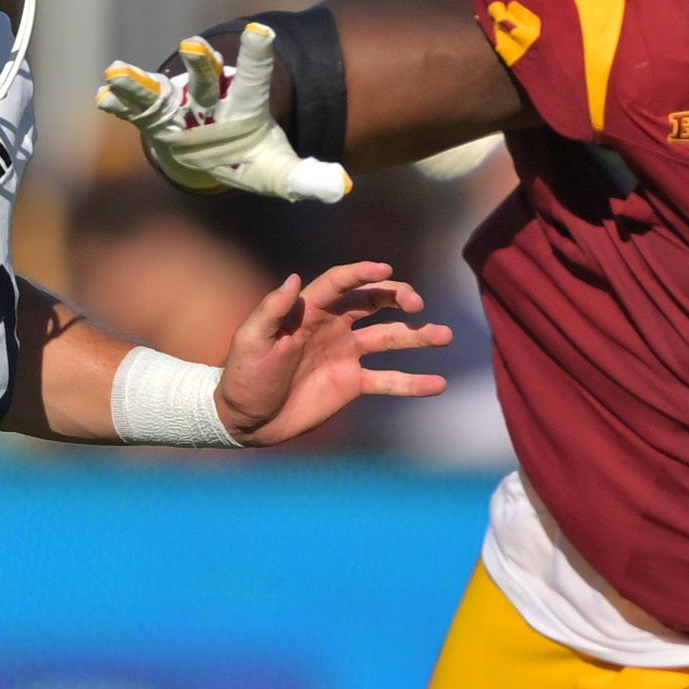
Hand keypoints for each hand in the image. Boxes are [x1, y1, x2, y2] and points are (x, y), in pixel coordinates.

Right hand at [96, 23, 351, 202]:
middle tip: (193, 46)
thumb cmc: (249, 155)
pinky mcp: (156, 118)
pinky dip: (120, 105)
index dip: (258, 54)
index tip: (262, 31)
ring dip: (141, 81)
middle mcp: (211, 97)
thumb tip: (340, 187)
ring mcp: (179, 105)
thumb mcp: (280, 172)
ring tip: (118, 71)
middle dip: (200, 62)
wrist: (218, 149)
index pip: (256, 76)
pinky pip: (136, 112)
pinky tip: (102, 97)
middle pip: (206, 77)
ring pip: (161, 89)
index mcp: (245, 103)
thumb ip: (309, 178)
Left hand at [214, 261, 450, 444]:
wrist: (247, 419)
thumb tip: (294, 278)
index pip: (341, 284)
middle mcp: (333, 327)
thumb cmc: (244, 376)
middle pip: (372, 303)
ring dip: (417, 336)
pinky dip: (413, 383)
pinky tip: (438, 384)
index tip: (386, 269)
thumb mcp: (251, 340)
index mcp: (309, 312)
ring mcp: (346, 356)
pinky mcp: (352, 384)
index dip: (362, 273)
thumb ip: (272, 310)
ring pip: (388, 339)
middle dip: (397, 297)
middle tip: (416, 304)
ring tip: (444, 336)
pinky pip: (388, 380)